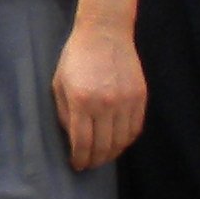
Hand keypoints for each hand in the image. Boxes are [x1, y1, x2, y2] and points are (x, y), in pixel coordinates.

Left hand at [52, 22, 146, 171]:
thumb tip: (73, 140)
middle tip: (90, 164)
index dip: (80, 159)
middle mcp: (105, 103)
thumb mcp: (59, 84)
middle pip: (103, 145)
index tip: (77, 165)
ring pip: (122, 140)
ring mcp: (126, 100)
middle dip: (95, 160)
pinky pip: (135, 127)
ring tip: (104, 156)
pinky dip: (127, 140)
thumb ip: (65, 114)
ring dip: (112, 153)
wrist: (104, 33)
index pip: (82, 142)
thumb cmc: (76, 57)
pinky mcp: (140, 96)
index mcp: (81, 101)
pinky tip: (118, 142)